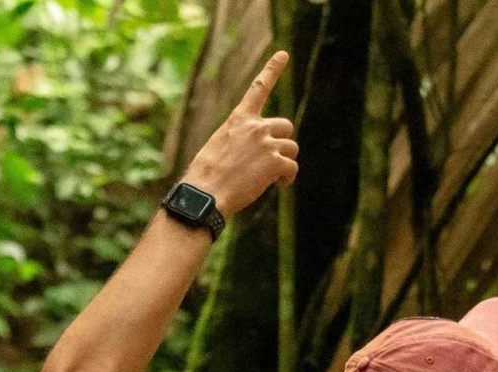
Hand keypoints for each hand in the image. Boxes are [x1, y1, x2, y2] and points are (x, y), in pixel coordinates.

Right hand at [181, 52, 299, 217]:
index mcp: (238, 119)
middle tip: (270, 161)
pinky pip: (292, 168)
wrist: (205, 192)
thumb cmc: (206, 176)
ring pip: (291, 148)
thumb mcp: (219, 146)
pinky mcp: (275, 162)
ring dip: (285, 163)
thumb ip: (240, 141)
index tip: (283, 54)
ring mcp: (266, 143)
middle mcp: (255, 126)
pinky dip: (287, 178)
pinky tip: (276, 185)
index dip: (272, 70)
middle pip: (285, 127)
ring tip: (271, 178)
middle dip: (281, 143)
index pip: (258, 89)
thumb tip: (253, 155)